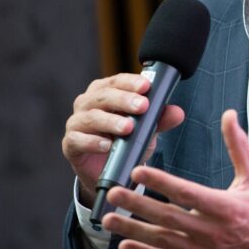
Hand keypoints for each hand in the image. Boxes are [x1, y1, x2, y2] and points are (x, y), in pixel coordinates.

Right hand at [62, 73, 184, 205]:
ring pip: (91, 117)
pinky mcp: (70, 144)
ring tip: (128, 128)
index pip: (117, 81)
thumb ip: (160, 120)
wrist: (109, 168)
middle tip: (143, 106)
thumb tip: (178, 112)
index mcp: (105, 92)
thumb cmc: (126, 140)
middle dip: (124, 100)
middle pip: (103, 96)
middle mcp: (88, 103)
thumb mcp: (147, 130)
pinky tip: (108, 145)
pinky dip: (93, 142)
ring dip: (111, 121)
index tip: (147, 86)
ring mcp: (77, 122)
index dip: (131, 82)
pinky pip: (78, 140)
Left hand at [101, 109, 248, 248]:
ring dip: (133, 230)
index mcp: (225, 207)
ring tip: (109, 219)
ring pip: (162, 240)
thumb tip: (229, 116)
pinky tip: (126, 247)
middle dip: (137, 204)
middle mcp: (211, 231)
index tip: (139, 171)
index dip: (161, 182)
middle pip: (167, 217)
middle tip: (114, 193)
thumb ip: (239, 146)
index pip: (186, 193)